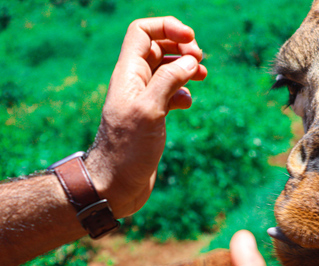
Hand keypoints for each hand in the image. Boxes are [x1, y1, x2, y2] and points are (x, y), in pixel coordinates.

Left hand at [84, 16, 206, 217]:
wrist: (116, 185)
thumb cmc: (128, 150)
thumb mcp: (149, 110)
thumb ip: (168, 81)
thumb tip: (190, 61)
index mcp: (129, 74)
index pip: (142, 32)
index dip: (167, 27)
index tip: (190, 39)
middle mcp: (135, 82)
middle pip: (157, 47)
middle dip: (180, 47)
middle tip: (199, 60)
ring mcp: (143, 100)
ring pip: (166, 70)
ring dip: (185, 68)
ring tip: (202, 76)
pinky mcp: (152, 117)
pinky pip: (169, 94)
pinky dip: (182, 92)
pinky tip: (187, 103)